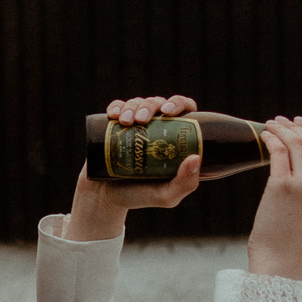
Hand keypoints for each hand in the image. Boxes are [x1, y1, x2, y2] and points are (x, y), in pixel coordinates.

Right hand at [65, 95, 202, 241]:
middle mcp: (155, 127)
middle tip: (142, 119)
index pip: (183, 111)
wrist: (105, 198)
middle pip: (158, 103)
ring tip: (126, 123)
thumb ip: (185, 184)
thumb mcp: (165, 196)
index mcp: (173, 138)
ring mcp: (134, 125)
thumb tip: (195, 157)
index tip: (168, 111)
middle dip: (150, 105)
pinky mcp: (114, 125)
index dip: (178, 103)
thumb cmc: (140, 195)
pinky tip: (113, 116)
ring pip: (137, 103)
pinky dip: (116, 107)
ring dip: (132, 106)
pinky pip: (117, 107)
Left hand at [244, 117, 301, 281]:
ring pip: (295, 143)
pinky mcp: (282, 185)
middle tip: (283, 121)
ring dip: (282, 129)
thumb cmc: (295, 236)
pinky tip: (265, 135)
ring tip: (271, 124)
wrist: (281, 258)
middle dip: (296, 127)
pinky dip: (271, 138)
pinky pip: (278, 151)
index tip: (301, 124)